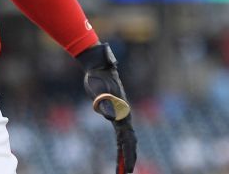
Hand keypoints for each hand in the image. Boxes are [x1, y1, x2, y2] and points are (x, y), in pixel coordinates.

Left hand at [77, 42, 137, 172]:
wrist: (98, 66)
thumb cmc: (97, 76)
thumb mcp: (98, 88)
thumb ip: (104, 101)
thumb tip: (110, 116)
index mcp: (123, 112)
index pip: (128, 138)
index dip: (128, 153)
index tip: (128, 167)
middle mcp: (125, 115)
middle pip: (130, 142)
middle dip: (129, 159)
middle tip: (126, 173)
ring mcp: (121, 115)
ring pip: (126, 140)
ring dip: (125, 155)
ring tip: (122, 171)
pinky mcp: (114, 114)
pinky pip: (119, 135)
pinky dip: (120, 147)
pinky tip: (118, 155)